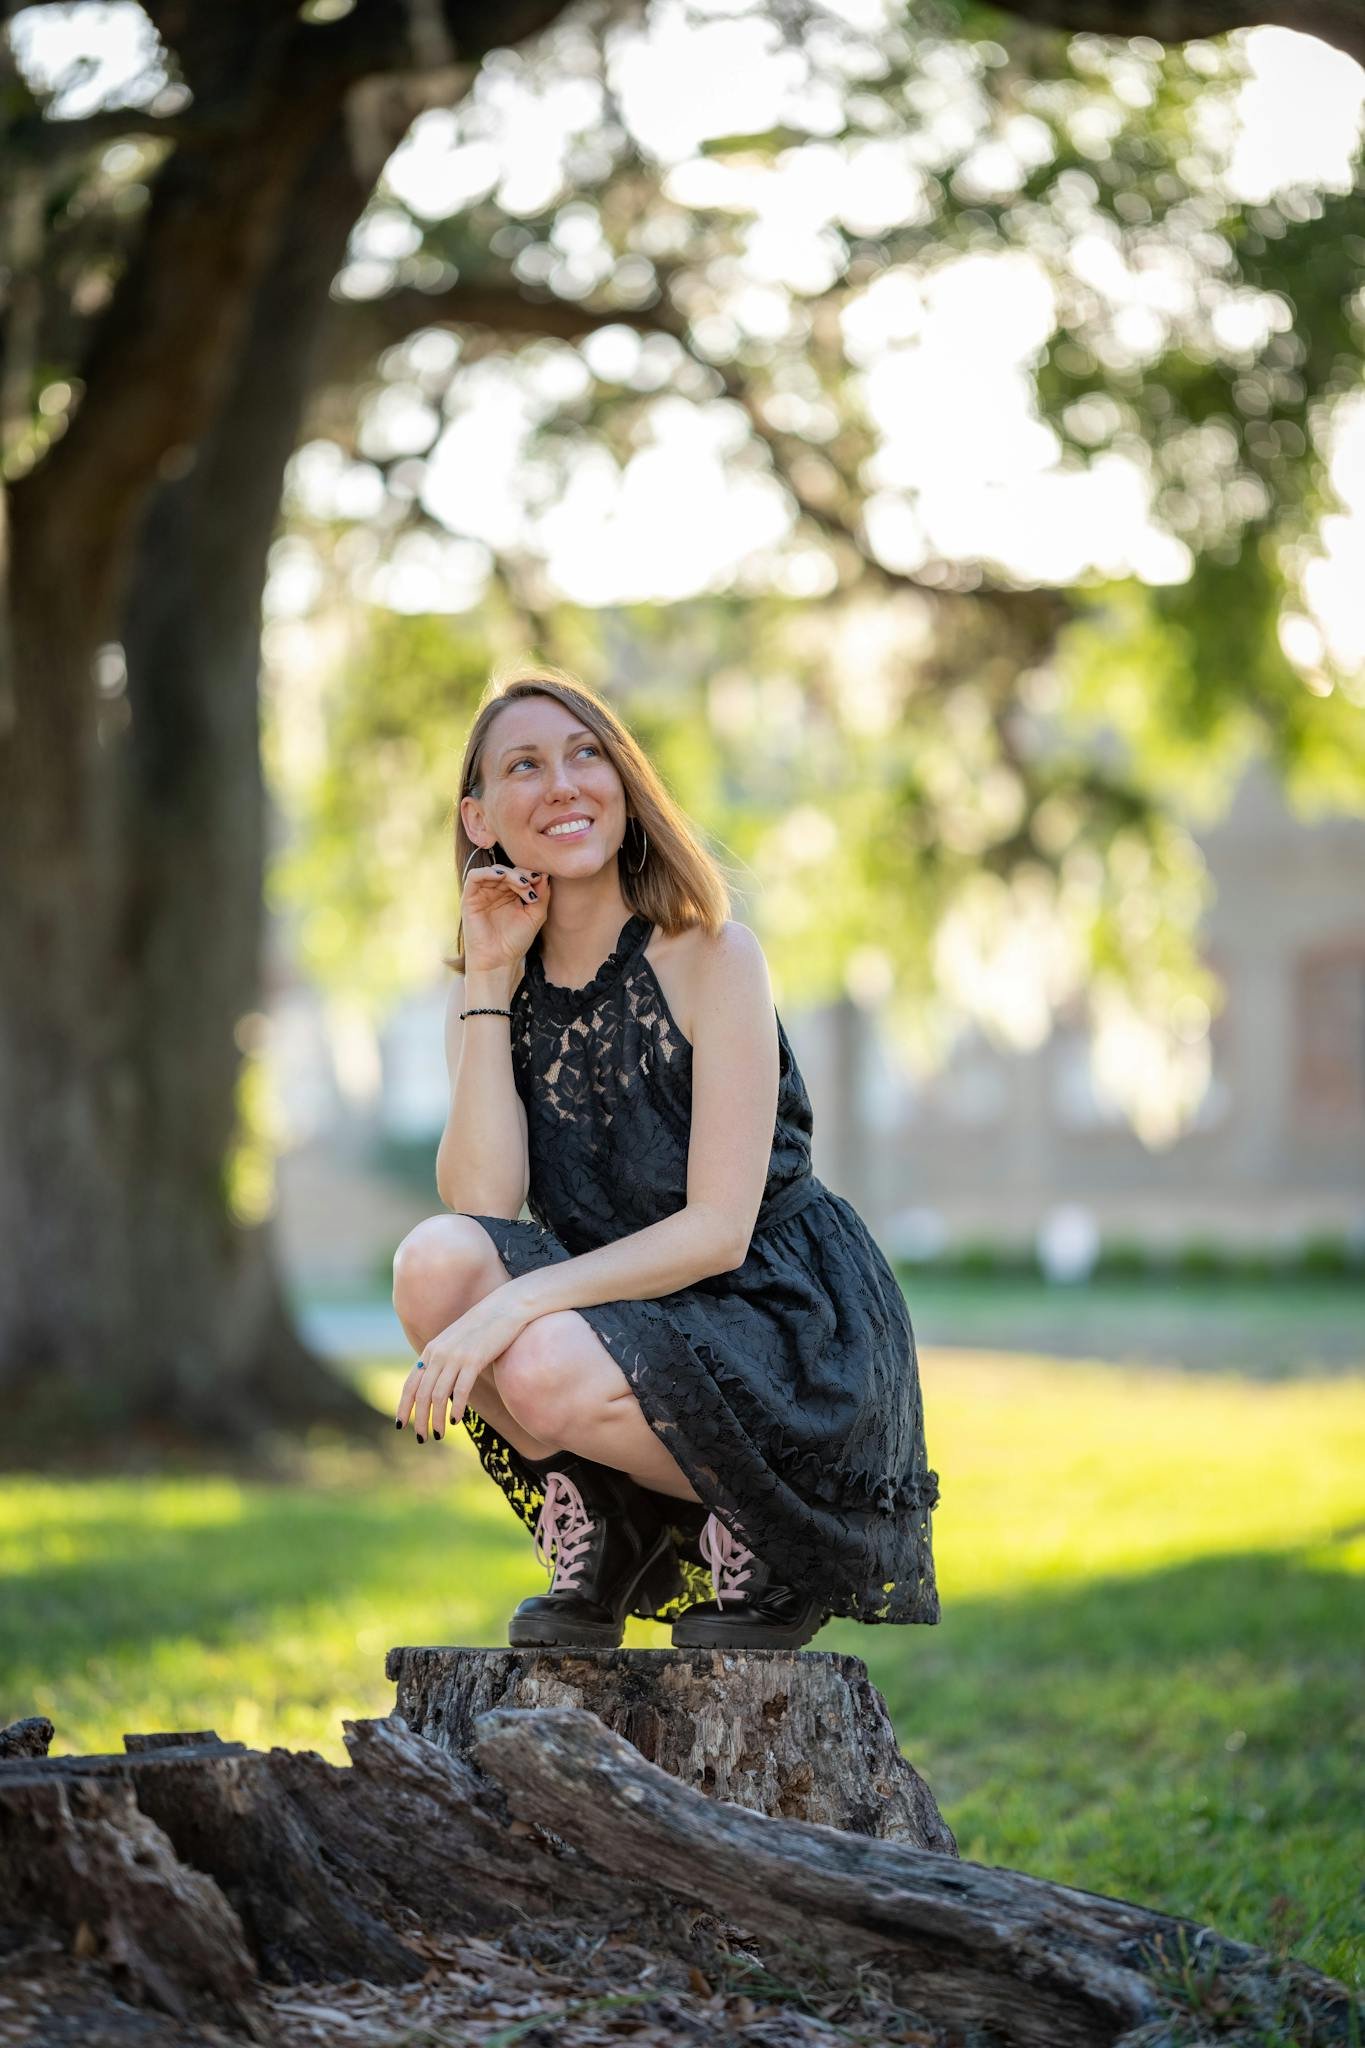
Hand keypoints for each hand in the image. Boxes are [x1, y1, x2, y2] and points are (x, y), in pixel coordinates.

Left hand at [396, 1285, 533, 1441]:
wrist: (504, 1308)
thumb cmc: (482, 1327)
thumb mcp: (456, 1341)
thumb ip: (444, 1359)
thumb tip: (438, 1383)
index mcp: (431, 1350)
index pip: (410, 1383)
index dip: (404, 1406)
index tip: (401, 1424)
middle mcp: (439, 1354)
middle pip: (422, 1394)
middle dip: (419, 1419)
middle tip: (422, 1438)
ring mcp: (455, 1356)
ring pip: (438, 1395)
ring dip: (436, 1419)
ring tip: (438, 1435)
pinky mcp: (474, 1359)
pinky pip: (460, 1390)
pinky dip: (457, 1408)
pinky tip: (457, 1421)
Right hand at [461, 858, 549, 975]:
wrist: (498, 961)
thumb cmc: (516, 941)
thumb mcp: (536, 916)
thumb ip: (542, 895)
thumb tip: (545, 873)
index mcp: (511, 895)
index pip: (520, 874)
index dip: (531, 874)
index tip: (542, 880)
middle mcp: (496, 892)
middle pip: (509, 871)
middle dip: (522, 874)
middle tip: (532, 884)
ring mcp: (482, 894)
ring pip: (494, 871)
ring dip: (510, 874)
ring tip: (522, 884)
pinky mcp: (469, 898)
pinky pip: (474, 876)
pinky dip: (487, 872)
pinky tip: (502, 876)